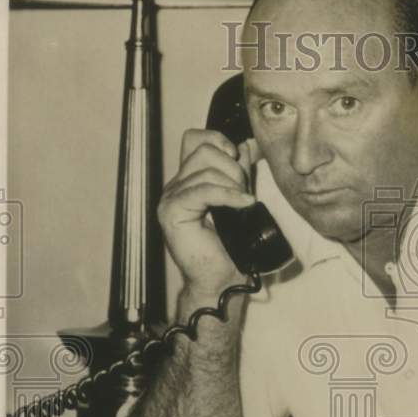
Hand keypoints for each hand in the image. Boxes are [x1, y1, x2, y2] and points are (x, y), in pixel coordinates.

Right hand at [158, 129, 261, 295]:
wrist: (221, 277)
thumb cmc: (230, 247)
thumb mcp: (239, 198)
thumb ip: (238, 172)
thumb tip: (246, 146)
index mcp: (189, 179)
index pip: (196, 139)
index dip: (219, 141)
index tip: (239, 159)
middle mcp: (176, 185)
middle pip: (204, 150)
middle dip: (232, 167)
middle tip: (243, 192)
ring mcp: (171, 197)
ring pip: (205, 169)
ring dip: (232, 184)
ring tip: (241, 204)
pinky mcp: (172, 211)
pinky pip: (203, 190)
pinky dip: (228, 195)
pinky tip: (242, 203)